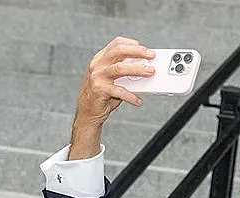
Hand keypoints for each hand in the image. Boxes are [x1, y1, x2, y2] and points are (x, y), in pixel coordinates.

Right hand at [69, 37, 155, 158]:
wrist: (88, 111)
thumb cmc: (103, 95)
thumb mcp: (113, 79)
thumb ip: (125, 72)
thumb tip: (146, 69)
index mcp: (101, 59)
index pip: (116, 44)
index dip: (132, 44)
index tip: (145, 49)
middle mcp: (97, 65)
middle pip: (118, 51)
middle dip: (137, 51)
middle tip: (151, 56)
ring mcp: (97, 76)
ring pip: (119, 68)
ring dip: (137, 69)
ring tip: (150, 72)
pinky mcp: (99, 89)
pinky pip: (119, 91)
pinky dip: (131, 96)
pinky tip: (138, 101)